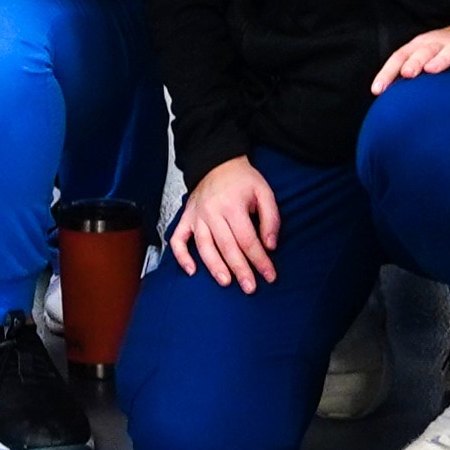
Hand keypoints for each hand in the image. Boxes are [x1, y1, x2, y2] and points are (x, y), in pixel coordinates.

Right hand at [170, 157, 280, 292]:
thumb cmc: (242, 179)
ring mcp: (197, 216)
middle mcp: (212, 212)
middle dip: (240, 269)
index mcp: (233, 205)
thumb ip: (271, 218)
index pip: (248, 240)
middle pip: (227, 247)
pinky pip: (178, 239)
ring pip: (204, 246)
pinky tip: (191, 270)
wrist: (217, 162)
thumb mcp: (264, 192)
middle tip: (250, 288)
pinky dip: (182, 256)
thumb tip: (269, 245)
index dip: (260, 260)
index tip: (269, 275)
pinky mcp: (186, 218)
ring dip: (215, 267)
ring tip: (226, 282)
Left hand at [373, 13, 449, 91]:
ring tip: (431, 70)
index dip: (388, 72)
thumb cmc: (443, 50)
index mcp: (422, 45)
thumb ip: (406, 72)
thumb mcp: (424, 56)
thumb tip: (383, 97)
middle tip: (407, 73)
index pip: (401, 56)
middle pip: (425, 51)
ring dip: (441, 59)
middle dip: (415, 61)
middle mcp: (440, 43)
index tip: (377, 90)